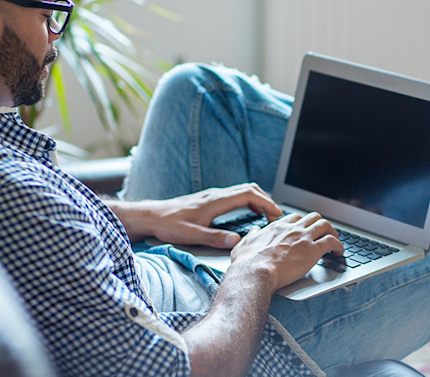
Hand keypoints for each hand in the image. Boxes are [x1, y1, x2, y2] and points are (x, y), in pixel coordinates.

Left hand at [106, 183, 283, 246]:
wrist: (150, 216)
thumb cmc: (168, 225)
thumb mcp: (191, 235)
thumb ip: (215, 238)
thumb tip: (237, 240)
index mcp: (216, 201)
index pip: (249, 195)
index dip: (267, 203)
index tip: (278, 214)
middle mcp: (216, 195)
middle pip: (249, 189)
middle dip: (267, 200)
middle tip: (277, 216)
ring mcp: (212, 196)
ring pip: (242, 191)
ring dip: (258, 200)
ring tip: (267, 215)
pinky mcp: (208, 200)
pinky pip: (235, 196)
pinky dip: (248, 202)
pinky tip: (248, 214)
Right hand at [228, 212, 343, 291]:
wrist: (255, 273)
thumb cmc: (247, 264)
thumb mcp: (244, 245)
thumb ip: (251, 236)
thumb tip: (254, 231)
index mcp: (277, 227)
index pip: (295, 217)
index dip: (302, 223)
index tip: (305, 231)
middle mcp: (292, 229)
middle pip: (313, 217)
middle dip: (320, 224)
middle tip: (323, 234)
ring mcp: (304, 238)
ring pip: (325, 225)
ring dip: (332, 232)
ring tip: (335, 241)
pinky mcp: (313, 251)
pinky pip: (332, 242)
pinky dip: (338, 245)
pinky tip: (338, 252)